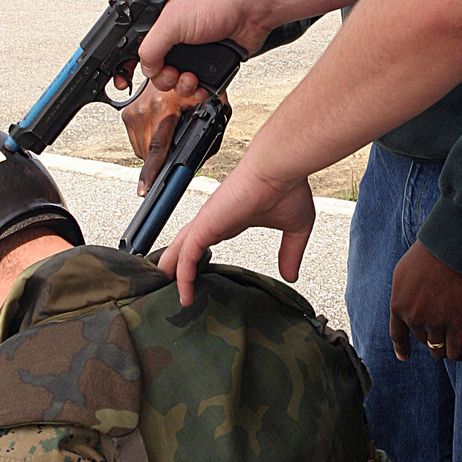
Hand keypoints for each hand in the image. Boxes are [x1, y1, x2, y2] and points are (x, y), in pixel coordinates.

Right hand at [120, 83, 209, 194]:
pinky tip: (159, 131)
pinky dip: (146, 141)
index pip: (156, 147)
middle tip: (173, 152)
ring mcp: (133, 110)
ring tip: (167, 137)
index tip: (145, 188)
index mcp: (164, 106)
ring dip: (152, 151)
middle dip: (160, 161)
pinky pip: (134, 138)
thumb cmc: (195, 83)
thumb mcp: (211, 104)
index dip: (151, 171)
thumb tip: (201, 157)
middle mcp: (144, 108)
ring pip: (139, 148)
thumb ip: (210, 132)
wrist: (176, 64)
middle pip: (147, 153)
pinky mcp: (127, 111)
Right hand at [138, 0, 267, 93]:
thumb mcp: (171, 22)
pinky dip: (200, 91)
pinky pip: (200, 88)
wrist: (251, 10)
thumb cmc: (216, 2)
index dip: (132, 65)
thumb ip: (150, 47)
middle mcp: (177, 39)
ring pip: (178, 83)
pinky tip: (203, 85)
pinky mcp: (213, 65)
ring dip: (183, 87)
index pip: (138, 49)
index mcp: (162, 24)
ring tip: (192, 77)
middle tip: (173, 74)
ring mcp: (196, 53)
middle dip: (164, 79)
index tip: (131, 78)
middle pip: (158, 71)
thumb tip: (146, 68)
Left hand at [157, 155, 315, 304]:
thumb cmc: (288, 188)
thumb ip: (291, 252)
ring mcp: (208, 222)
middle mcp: (216, 220)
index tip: (200, 274)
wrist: (279, 168)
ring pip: (180, 251)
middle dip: (176, 262)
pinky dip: (182, 275)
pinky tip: (184, 293)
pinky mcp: (205, 226)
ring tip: (165, 289)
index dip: (201, 256)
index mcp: (233, 219)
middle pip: (187, 244)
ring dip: (172, 270)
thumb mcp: (296, 228)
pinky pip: (186, 256)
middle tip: (169, 282)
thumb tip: (291, 276)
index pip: (208, 240)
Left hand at [390, 241, 461, 362]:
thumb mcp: (402, 275)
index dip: (401, 348)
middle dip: (430, 334)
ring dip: (445, 348)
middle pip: (422, 339)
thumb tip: (405, 309)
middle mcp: (414, 319)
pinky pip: (456, 352)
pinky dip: (460, 355)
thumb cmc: (426, 256)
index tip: (404, 357)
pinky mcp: (456, 325)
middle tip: (442, 324)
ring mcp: (434, 324)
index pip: (397, 335)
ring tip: (454, 342)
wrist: (448, 250)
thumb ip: (402, 296)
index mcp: (398, 306)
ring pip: (438, 349)